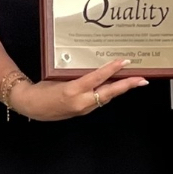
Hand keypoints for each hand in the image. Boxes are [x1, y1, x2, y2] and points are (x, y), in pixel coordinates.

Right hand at [9, 58, 147, 121]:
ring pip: (106, 97)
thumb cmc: (41, 89)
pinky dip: (107, 93)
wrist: (30, 106)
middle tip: (142, 80)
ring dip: (119, 89)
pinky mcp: (81, 112)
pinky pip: (98, 101)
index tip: (125, 61)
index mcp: (72, 90)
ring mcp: (82, 109)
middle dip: (127, 86)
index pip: (97, 78)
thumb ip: (77, 75)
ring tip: (133, 81)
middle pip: (109, 92)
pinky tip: (113, 88)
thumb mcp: (58, 78)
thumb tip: (95, 68)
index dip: (112, 69)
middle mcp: (80, 102)